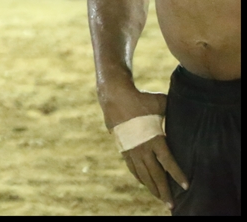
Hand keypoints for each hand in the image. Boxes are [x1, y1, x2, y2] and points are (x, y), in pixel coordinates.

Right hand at [103, 89, 187, 208]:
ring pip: (142, 174)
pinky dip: (139, 177)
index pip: (168, 162)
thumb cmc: (141, 98)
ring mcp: (131, 149)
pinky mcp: (123, 148)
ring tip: (159, 197)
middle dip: (164, 191)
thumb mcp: (161, 103)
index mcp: (154, 138)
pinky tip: (144, 183)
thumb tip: (186, 108)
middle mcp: (142, 148)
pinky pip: (132, 167)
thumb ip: (172, 111)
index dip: (177, 175)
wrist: (114, 96)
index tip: (186, 186)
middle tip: (171, 204)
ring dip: (151, 187)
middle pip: (155, 174)